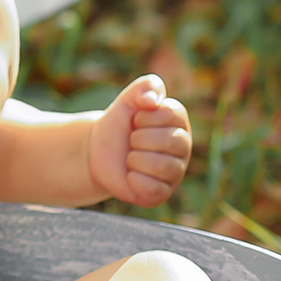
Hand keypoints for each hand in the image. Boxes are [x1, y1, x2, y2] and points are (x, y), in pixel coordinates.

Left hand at [87, 74, 191, 205]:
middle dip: (138, 139)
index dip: (143, 117)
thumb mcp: (127, 100)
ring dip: (135, 159)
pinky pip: (152, 188)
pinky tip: (131, 175)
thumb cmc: (118, 125)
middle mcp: (183, 147)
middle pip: (168, 142)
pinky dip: (133, 180)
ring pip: (161, 166)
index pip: (169, 114)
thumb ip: (144, 87)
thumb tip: (152, 100)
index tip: (136, 121)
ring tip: (131, 158)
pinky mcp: (162, 193)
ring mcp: (175, 172)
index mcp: (179, 122)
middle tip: (132, 141)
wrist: (97, 152)